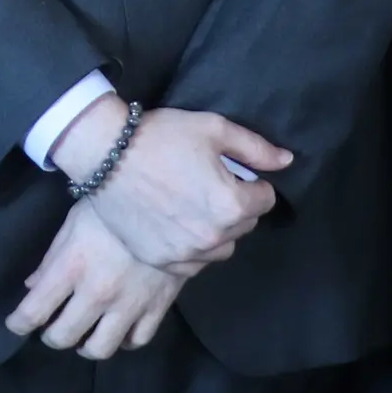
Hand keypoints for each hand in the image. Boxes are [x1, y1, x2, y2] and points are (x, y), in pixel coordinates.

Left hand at [7, 201, 192, 360]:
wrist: (170, 203)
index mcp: (71, 268)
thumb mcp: (73, 224)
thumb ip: (51, 259)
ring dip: (86, 346)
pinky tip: (119, 331)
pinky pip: (136, 340)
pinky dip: (124, 341)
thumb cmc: (112, 208)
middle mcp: (97, 293)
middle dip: (51, 336)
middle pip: (63, 337)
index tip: (15, 323)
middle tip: (52, 327)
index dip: (18, 324)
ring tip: (84, 336)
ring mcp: (128, 304)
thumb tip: (32, 287)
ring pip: (100, 349)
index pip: (33, 311)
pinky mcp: (156, 308)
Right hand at [54, 101, 287, 268]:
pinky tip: (175, 223)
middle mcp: (214, 237)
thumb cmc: (161, 137)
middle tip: (207, 183)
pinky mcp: (162, 261)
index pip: (265, 199)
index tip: (229, 170)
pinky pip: (193, 263)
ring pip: (221, 248)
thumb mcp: (213, 129)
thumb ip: (256, 148)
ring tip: (192, 205)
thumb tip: (286, 161)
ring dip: (216, 230)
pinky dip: (192, 247)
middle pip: (245, 225)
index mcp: (232, 205)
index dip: (250, 182)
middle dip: (235, 206)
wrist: (105, 155)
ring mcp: (186, 254)